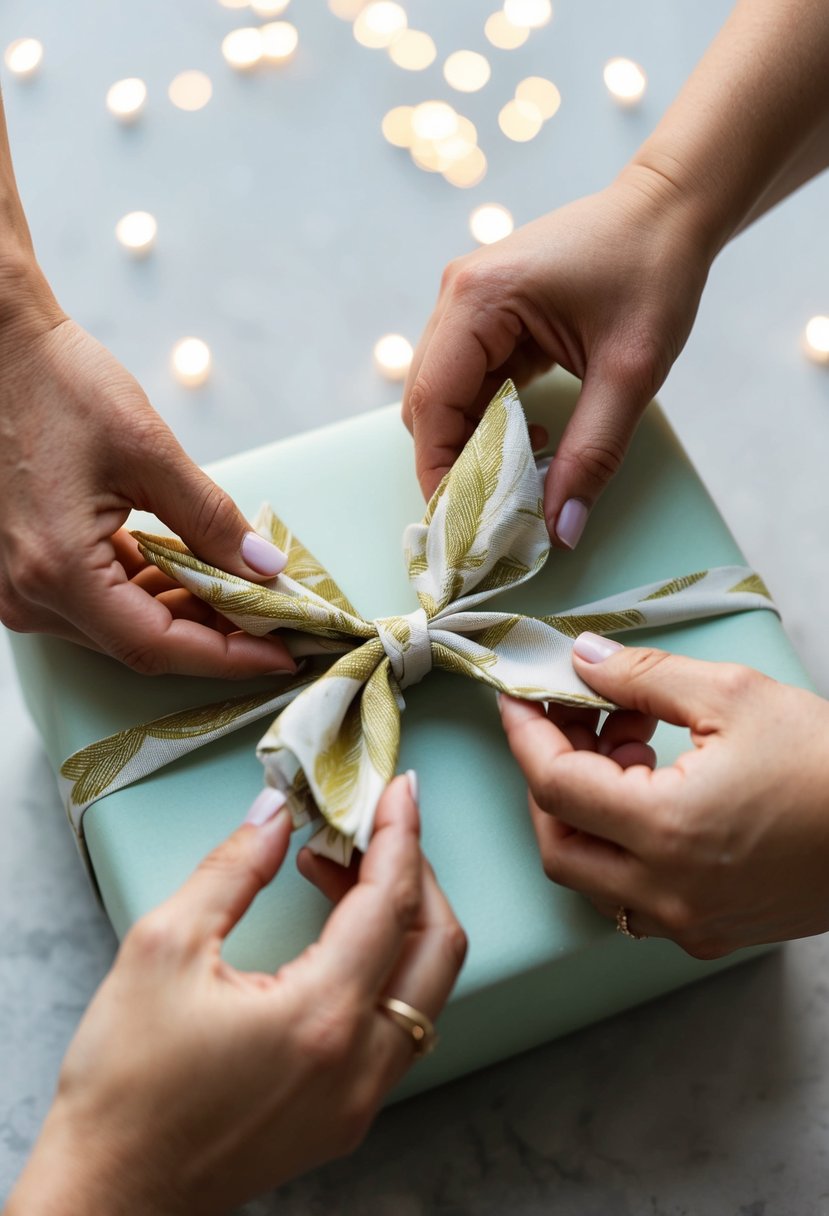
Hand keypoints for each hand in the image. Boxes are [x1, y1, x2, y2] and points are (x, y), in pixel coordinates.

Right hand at [0, 274, 292, 677]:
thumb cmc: (60, 386)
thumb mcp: (150, 451)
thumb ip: (212, 519)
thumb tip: (266, 569)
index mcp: (57, 570)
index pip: (157, 645)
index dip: (227, 656)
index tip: (284, 655)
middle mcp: (29, 594)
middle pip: (142, 643)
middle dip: (217, 635)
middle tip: (280, 622)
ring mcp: (22, 586)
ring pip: (125, 625)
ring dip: (190, 613)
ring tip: (251, 594)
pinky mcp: (28, 570)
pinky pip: (102, 600)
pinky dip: (155, 591)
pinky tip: (200, 573)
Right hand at [7, 775, 465, 1213]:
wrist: (111, 1193)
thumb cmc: (125, 1086)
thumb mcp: (163, 949)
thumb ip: (232, 870)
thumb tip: (274, 814)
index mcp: (320, 1018)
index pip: (390, 903)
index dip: (400, 834)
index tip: (400, 788)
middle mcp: (360, 1065)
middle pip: (437, 945)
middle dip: (415, 872)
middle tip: (371, 828)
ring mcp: (360, 1099)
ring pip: (426, 989)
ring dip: (399, 921)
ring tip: (336, 874)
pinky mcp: (346, 1116)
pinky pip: (398, 1026)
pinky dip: (383, 968)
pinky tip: (333, 939)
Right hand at [402, 166, 712, 546]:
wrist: (669, 210)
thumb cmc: (653, 271)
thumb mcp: (631, 372)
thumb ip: (593, 453)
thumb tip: (562, 530)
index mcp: (479, 298)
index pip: (431, 402)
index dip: (439, 469)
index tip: (462, 523)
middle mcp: (457, 296)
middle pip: (427, 403)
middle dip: (455, 462)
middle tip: (495, 512)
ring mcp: (467, 303)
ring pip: (444, 397)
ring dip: (474, 443)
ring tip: (522, 476)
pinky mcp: (486, 314)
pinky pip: (469, 382)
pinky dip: (490, 420)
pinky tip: (529, 438)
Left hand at [498, 633, 828, 957]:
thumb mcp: (733, 696)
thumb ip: (641, 676)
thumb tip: (581, 659)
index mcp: (666, 832)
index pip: (553, 786)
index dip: (526, 734)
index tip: (519, 698)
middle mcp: (668, 893)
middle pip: (558, 842)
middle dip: (551, 776)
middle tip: (577, 720)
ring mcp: (690, 923)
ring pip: (592, 875)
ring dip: (589, 809)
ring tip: (635, 744)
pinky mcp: (713, 931)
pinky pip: (635, 895)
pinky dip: (625, 843)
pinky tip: (660, 789)